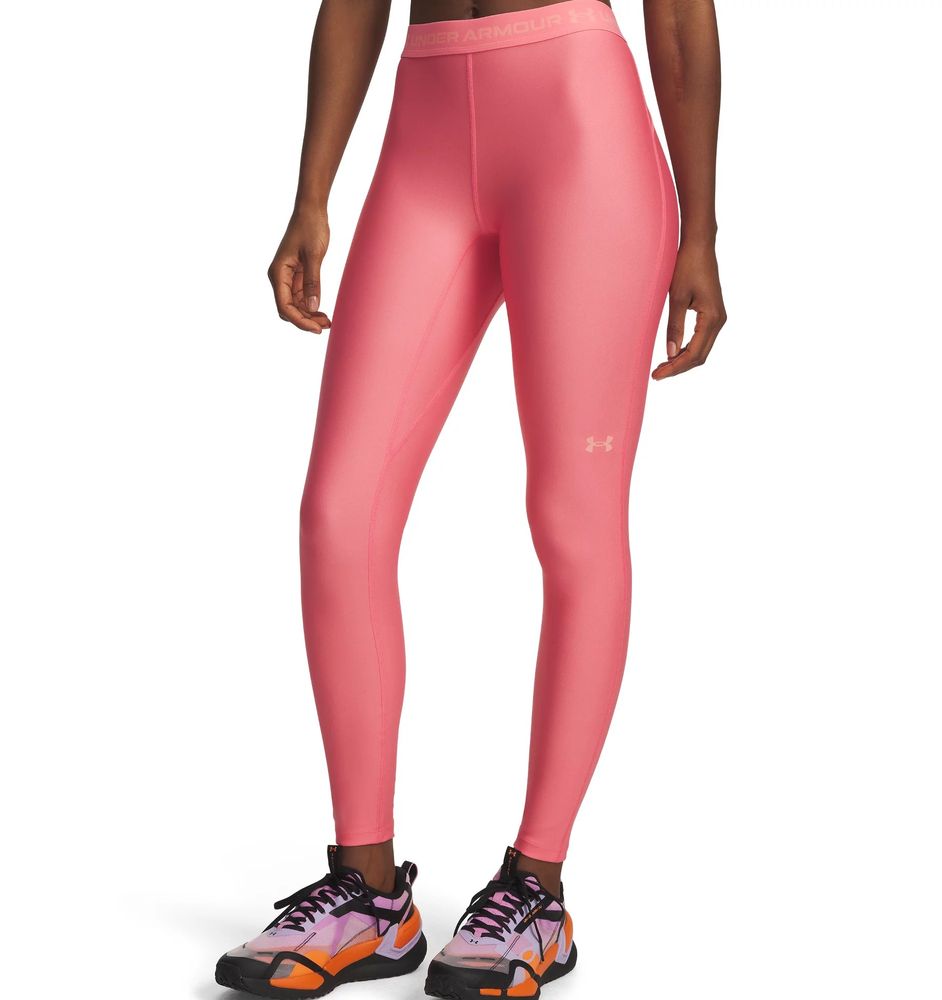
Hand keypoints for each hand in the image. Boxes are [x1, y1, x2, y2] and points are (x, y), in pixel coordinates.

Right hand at [267, 206, 332, 333]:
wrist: (311, 210)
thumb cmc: (311, 228)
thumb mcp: (314, 256)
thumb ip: (312, 282)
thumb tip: (312, 306)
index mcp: (278, 273)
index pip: (285, 306)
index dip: (300, 321)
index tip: (317, 328)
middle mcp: (279, 277)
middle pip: (288, 309)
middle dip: (305, 320)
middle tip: (326, 325)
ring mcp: (287, 277)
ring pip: (295, 305)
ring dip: (309, 315)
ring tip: (327, 321)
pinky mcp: (297, 275)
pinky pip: (301, 297)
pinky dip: (310, 305)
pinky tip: (322, 311)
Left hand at [652, 239, 725, 379]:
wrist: (699, 245)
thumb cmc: (687, 266)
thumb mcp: (677, 297)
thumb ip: (674, 326)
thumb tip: (670, 353)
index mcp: (712, 318)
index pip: (694, 354)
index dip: (675, 367)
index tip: (656, 375)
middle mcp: (719, 321)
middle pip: (700, 356)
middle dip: (678, 367)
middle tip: (656, 374)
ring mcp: (717, 318)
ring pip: (701, 350)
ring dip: (683, 360)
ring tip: (662, 366)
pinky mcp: (712, 314)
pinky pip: (702, 339)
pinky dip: (688, 350)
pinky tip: (672, 352)